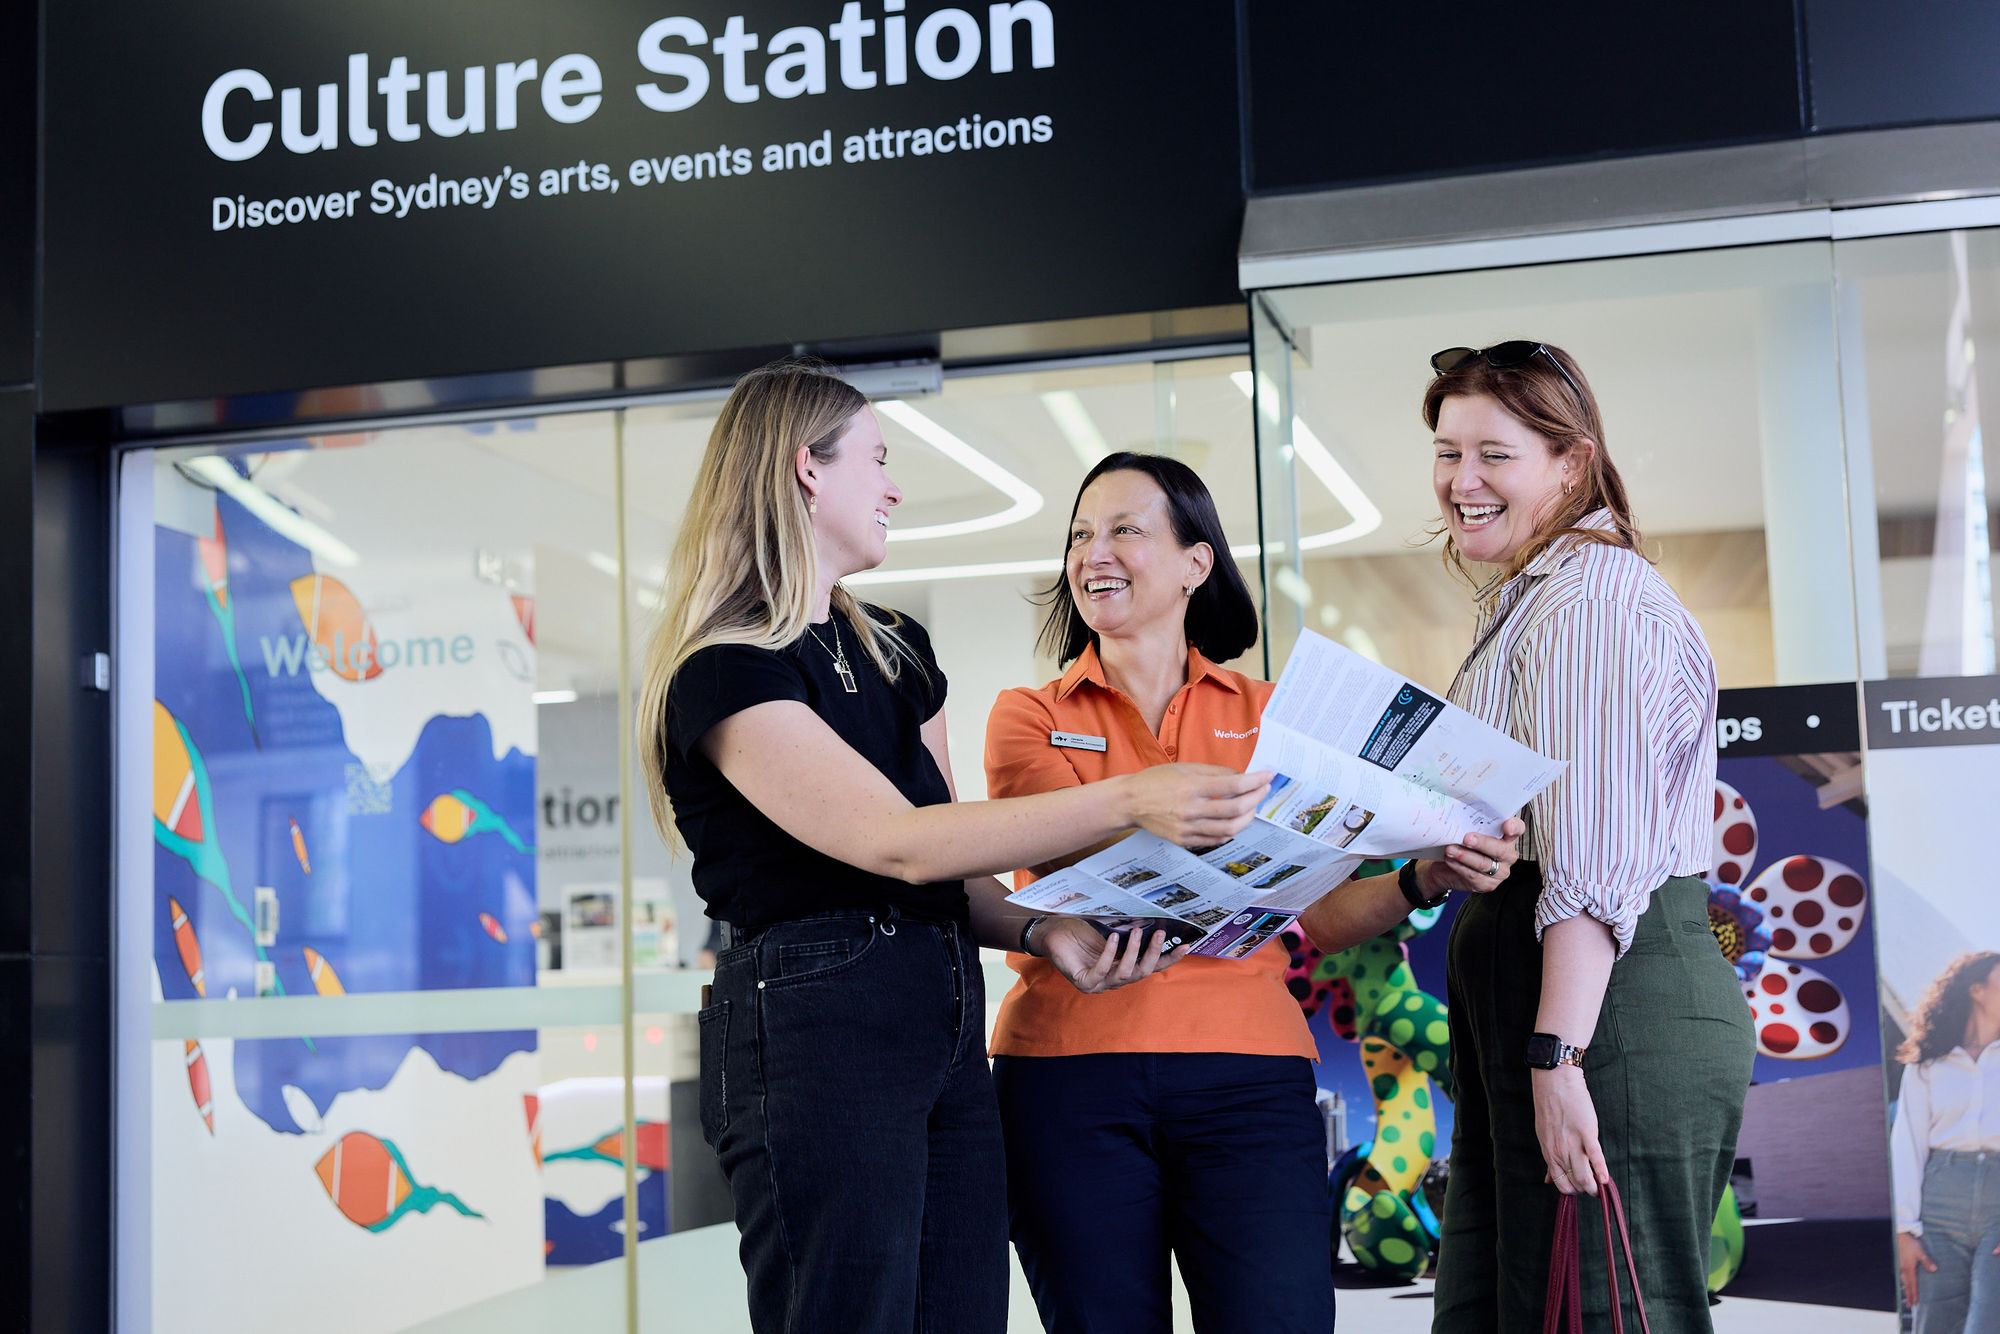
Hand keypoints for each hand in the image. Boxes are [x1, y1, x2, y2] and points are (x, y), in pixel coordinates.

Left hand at [1040, 918, 1188, 993]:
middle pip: (1142, 972)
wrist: (1052, 932)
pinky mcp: (1084, 981)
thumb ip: (1129, 931)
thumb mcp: (1110, 929)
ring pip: (1126, 973)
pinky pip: (1102, 970)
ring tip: (1139, 931)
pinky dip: (1110, 953)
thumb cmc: (1080, 930)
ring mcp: (1099, 984)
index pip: (1151, 967)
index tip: (1186, 946)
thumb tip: (1154, 920)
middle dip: (1154, 953)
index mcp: (1123, 967)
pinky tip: (1114, 938)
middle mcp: (1114, 979)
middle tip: (1161, 933)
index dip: (1168, 958)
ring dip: (1134, 952)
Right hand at [1119, 764, 1272, 846]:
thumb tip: (1241, 777)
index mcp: (1191, 787)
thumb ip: (1214, 772)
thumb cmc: (1156, 780)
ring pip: (1229, 828)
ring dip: (1247, 817)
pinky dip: (1230, 831)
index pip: (1233, 786)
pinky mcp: (1184, 839)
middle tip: (1264, 790)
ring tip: (1252, 807)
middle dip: (1256, 799)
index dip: (1256, 781)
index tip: (1268, 775)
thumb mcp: (1185, 767)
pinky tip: (1235, 822)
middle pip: (1236, 809)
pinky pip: (1215, 839)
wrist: (1131, 801)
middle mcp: (1191, 809)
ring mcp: (1187, 828)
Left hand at [1421, 816, 1526, 895]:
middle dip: (1482, 843)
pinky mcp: (1488, 884)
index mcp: (1507, 836)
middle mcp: (1508, 854)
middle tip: (1466, 838)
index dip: (1514, 827)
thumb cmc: (1462, 842)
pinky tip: (1450, 859)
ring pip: (1484, 864)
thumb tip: (1460, 813)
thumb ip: (1471, 822)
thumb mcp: (1467, 829)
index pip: (1517, 829)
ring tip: (1451, 849)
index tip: (1507, 825)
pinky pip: (1474, 876)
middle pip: (1500, 849)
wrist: (1446, 865)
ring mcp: (1500, 871)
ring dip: (1465, 856)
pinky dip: (1459, 867)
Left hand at [1532, 1065, 1607, 1196]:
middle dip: (1584, 1189)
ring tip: (1599, 1186)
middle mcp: (1559, 1152)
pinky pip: (1595, 1157)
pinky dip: (1601, 1171)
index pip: (1560, 1183)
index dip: (1572, 1190)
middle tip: (1592, 1187)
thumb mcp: (1544, 1136)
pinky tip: (1605, 1179)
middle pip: (1574, 1183)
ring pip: (1584, 1176)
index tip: (1579, 1188)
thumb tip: (1547, 1180)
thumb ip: (1549, 1159)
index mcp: (1549, 1153)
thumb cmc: (1550, 1108)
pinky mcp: (1587, 1133)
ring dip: (1593, 1186)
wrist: (1555, 1083)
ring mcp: (1573, 1143)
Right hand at [1900, 1232, 1935, 1308]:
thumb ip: (1927, 1261)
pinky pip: (1902, 1276)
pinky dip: (1904, 1282)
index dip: (1914, 1294)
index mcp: (1908, 1268)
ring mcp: (1901, 1265)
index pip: (1912, 1284)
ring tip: (1907, 1297)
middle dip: (1908, 1295)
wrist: (1900, 1234)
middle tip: (1909, 1306)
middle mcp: (1903, 1269)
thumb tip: (1934, 1270)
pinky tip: (1904, 1282)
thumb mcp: (1920, 1252)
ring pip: (1903, 1281)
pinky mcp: (1900, 1262)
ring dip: (1906, 1290)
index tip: (1915, 1303)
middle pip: (1906, 1285)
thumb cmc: (1910, 1243)